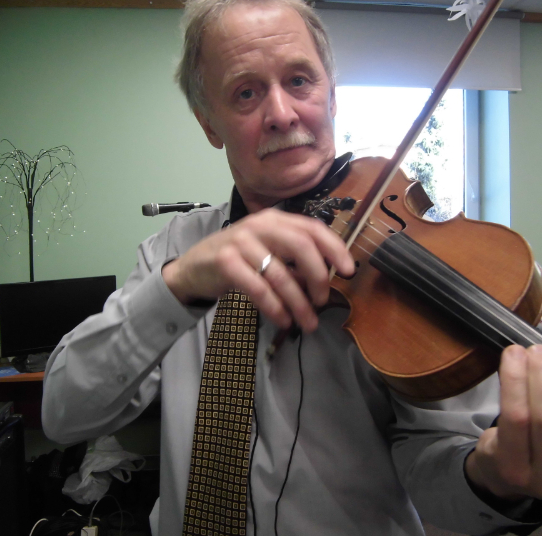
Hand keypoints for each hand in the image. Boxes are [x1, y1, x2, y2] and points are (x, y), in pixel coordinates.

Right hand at [161, 208, 353, 332]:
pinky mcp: (225, 261)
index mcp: (276, 219)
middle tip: (322, 300)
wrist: (193, 267)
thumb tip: (324, 281)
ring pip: (280, 273)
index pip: (313, 228)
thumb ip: (294, 263)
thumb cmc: (238, 260)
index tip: (348, 270)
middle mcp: (260, 225)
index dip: (334, 248)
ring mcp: (241, 241)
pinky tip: (283, 320)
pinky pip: (258, 288)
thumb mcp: (268, 253)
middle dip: (318, 276)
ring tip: (306, 322)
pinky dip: (274, 307)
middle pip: (301, 246)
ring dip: (298, 302)